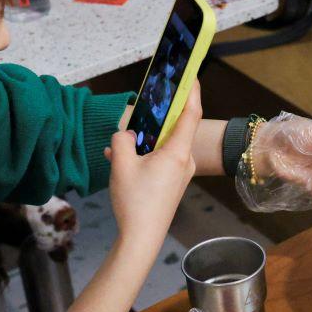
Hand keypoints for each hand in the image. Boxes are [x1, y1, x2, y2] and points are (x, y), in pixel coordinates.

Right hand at [105, 84, 201, 248]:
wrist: (142, 237)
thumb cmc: (135, 201)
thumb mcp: (121, 164)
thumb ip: (122, 140)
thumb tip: (126, 133)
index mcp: (178, 152)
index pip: (190, 114)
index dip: (192, 91)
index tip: (191, 74)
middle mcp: (185, 160)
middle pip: (176, 127)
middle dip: (159, 115)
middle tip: (145, 103)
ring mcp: (180, 172)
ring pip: (164, 144)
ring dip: (144, 138)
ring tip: (119, 142)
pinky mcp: (172, 182)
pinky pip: (160, 158)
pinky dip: (143, 154)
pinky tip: (119, 158)